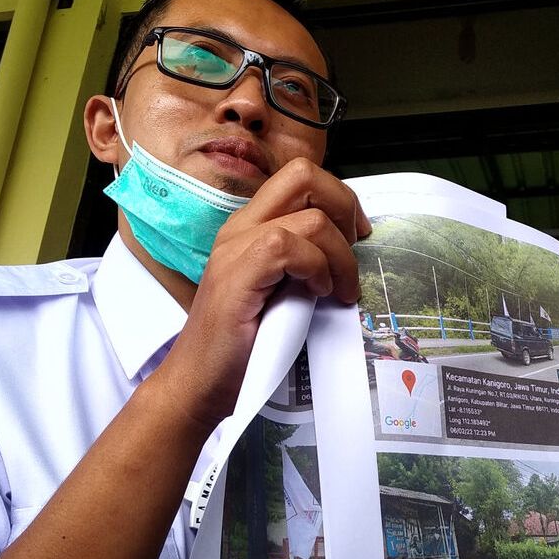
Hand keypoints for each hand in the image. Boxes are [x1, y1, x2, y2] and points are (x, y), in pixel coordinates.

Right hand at [156, 158, 370, 428]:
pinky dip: (316, 269)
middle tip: (355, 250)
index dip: (340, 198)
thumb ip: (306, 262)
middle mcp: (240, 228)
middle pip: (304, 174)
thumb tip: (354, 247)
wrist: (200, 384)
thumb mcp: (284, 290)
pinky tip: (318, 295)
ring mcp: (235, 249)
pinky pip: (288, 245)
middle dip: (345, 207)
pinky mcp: (236, 275)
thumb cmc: (244, 345)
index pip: (301, 177)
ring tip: (337, 290)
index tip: (358, 236)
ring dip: (339, 256)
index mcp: (251, 227)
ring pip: (310, 216)